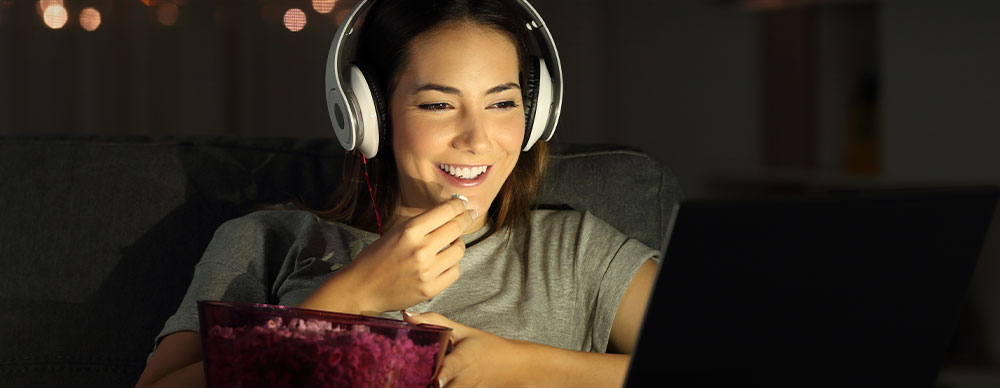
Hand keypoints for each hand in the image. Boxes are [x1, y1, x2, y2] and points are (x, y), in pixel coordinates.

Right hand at [338, 197, 475, 312]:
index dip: (458, 205)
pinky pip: (454, 271)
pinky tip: (444, 262)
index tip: (462, 204)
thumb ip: (422, 224)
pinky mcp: (431, 289)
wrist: (363, 288)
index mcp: (410, 231)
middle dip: (465, 219)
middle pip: (457, 228)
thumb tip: (448, 212)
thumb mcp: (396, 232)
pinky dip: (452, 265)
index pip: (446, 211)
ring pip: (459, 250)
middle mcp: (421, 249)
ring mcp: (427, 271)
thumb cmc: (376, 258)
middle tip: (469, 216)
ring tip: (451, 243)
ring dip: (458, 244)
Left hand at [403, 311, 522, 386]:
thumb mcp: (463, 332)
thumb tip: (407, 316)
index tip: (436, 380)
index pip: (450, 370)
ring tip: (418, 382)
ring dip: (434, 387)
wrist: (515, 366)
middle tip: (411, 381)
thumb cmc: (487, 347)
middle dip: (428, 385)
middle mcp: (465, 380)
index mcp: (463, 360)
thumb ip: (434, 322)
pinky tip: (433, 384)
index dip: (442, 376)